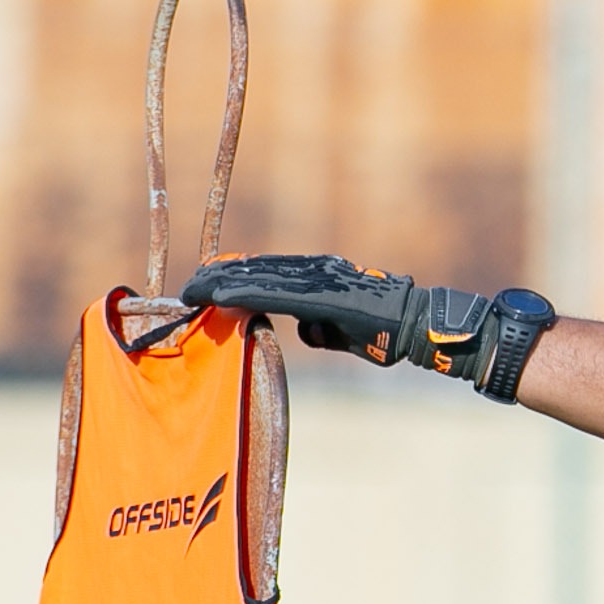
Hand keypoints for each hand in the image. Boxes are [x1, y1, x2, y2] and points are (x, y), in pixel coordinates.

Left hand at [182, 253, 545, 394]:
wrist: (416, 326)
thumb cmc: (385, 334)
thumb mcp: (342, 331)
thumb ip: (321, 328)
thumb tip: (302, 331)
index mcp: (318, 279)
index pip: (268, 274)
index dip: (235, 278)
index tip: (206, 284)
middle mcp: (314, 272)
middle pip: (256, 269)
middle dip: (219, 277)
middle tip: (187, 286)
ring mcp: (315, 280)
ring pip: (258, 277)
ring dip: (220, 284)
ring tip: (190, 290)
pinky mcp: (316, 294)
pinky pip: (271, 292)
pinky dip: (241, 293)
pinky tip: (215, 296)